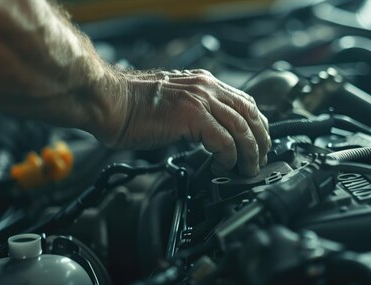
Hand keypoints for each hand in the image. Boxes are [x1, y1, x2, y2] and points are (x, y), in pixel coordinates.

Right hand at [101, 69, 270, 176]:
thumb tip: (207, 135)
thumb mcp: (172, 103)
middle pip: (249, 113)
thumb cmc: (131, 106)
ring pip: (242, 128)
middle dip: (260, 139)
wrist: (110, 102)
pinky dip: (228, 156)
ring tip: (248, 168)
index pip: (243, 101)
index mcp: (202, 83)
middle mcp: (205, 87)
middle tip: (260, 159)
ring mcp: (200, 100)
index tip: (259, 141)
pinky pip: (224, 140)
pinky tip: (222, 165)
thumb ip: (193, 113)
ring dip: (249, 152)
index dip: (256, 123)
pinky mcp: (192, 116)